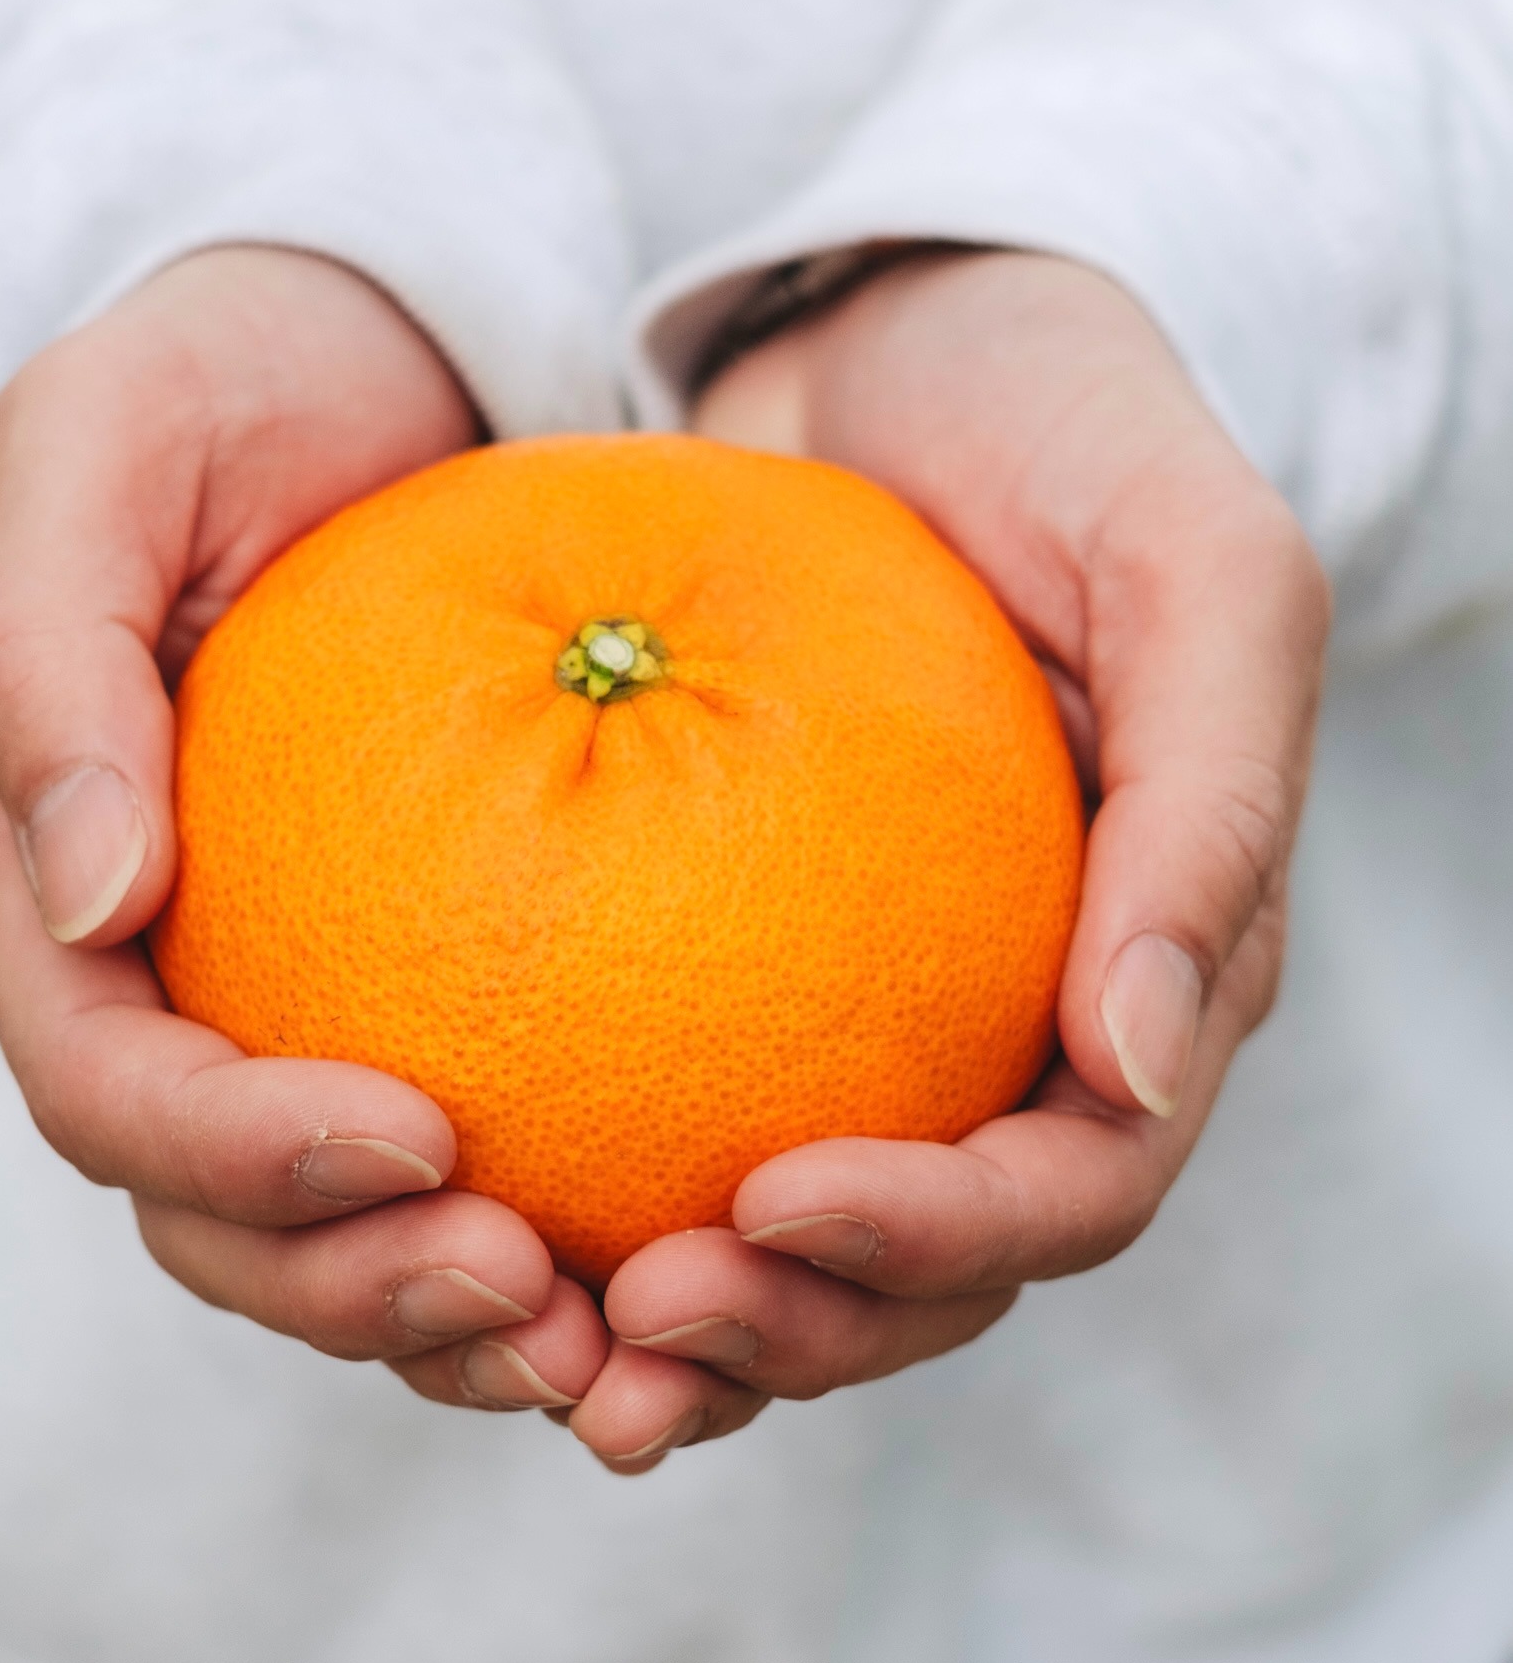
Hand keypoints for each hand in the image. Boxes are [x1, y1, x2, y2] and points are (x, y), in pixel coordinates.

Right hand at [0, 248, 610, 1414]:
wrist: (361, 354)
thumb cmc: (224, 383)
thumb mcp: (96, 453)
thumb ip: (47, 664)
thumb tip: (85, 901)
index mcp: (50, 888)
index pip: (108, 1085)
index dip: (232, 1155)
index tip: (412, 1138)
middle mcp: (169, 978)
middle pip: (221, 1217)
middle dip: (361, 1287)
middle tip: (537, 1297)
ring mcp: (301, 992)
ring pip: (350, 1226)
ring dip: (466, 1308)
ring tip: (621, 1331)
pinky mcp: (438, 974)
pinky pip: (492, 1134)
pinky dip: (570, 1219)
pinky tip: (690, 1236)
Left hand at [559, 250, 1329, 1470]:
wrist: (903, 332)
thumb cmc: (1068, 430)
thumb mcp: (1194, 568)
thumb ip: (1208, 806)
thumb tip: (1134, 1064)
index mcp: (1142, 971)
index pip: (1075, 1181)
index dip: (940, 1237)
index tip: (771, 1201)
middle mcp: (1002, 1022)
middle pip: (916, 1269)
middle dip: (785, 1329)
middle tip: (624, 1330)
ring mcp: (862, 998)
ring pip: (781, 1239)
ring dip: (668, 1318)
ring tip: (526, 1329)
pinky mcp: (721, 949)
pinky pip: (650, 1100)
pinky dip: (573, 1182)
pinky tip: (453, 1196)